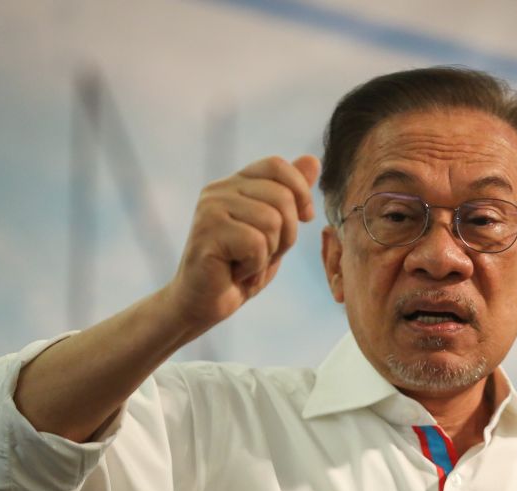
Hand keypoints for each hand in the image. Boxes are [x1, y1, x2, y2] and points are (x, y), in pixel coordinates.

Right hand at [167, 154, 319, 331]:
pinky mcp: (207, 232)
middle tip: (262, 254)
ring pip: (272, 221)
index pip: (276, 165)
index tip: (304, 218)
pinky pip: (256, 244)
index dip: (300, 191)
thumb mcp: (274, 230)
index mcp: (235, 184)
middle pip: (282, 196)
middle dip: (286, 234)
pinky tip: (235, 272)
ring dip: (269, 253)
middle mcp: (219, 190)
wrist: (203, 304)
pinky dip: (254, 266)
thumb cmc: (239, 269)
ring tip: (247, 263)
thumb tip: (313, 159)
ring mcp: (210, 209)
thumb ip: (291, 195)